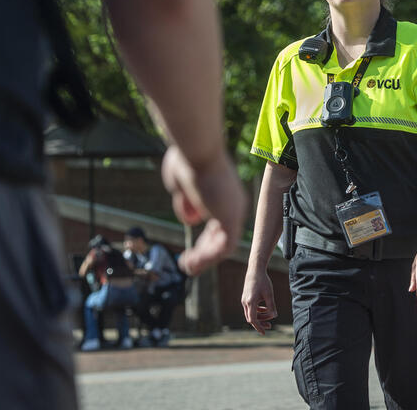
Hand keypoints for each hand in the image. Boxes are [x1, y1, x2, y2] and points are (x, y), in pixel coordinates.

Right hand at [162, 145, 246, 275]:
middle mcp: (234, 203)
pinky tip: (191, 263)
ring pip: (224, 244)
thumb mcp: (181, 183)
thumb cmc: (187, 159)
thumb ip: (187, 201)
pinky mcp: (232, 218)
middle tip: (187, 263)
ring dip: (205, 258)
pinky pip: (225, 247)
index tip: (190, 250)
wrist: (197, 149)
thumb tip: (191, 219)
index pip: (219, 222)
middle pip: (222, 234)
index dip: (205, 238)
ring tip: (187, 267)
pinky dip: (208, 258)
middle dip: (204, 251)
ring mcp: (235, 211)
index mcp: (224, 193)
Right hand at [241, 269, 277, 334]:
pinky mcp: (246, 297)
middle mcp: (245, 302)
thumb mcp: (269, 294)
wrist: (255, 270)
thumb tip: (274, 316)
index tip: (264, 332)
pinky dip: (257, 311)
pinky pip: (251, 308)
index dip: (258, 327)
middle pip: (251, 318)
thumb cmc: (263, 281)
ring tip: (270, 316)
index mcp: (250, 302)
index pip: (253, 320)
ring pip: (251, 313)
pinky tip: (265, 309)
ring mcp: (244, 300)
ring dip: (260, 316)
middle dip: (260, 323)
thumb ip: (271, 306)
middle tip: (270, 326)